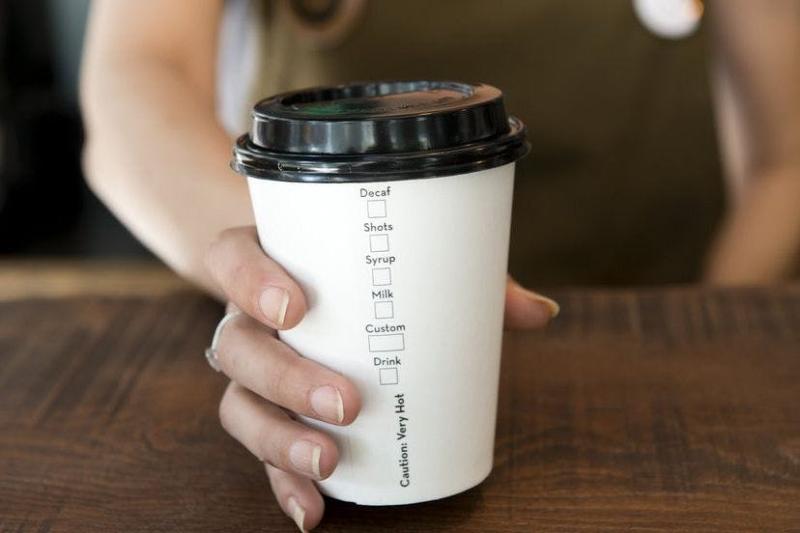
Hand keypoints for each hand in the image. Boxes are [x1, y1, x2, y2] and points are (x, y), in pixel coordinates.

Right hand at [205, 226, 558, 530]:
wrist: (313, 294)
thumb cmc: (364, 277)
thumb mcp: (411, 267)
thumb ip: (470, 282)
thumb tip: (541, 313)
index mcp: (269, 263)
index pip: (233, 258)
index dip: (251, 281)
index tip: (297, 307)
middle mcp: (248, 318)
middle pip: (237, 345)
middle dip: (286, 378)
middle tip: (345, 402)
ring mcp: (252, 370)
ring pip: (239, 403)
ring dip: (279, 440)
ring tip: (329, 462)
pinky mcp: (266, 414)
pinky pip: (258, 451)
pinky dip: (282, 482)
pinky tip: (313, 508)